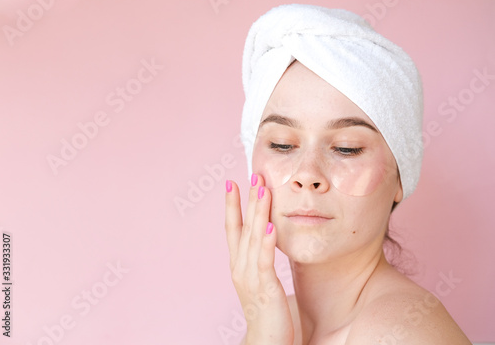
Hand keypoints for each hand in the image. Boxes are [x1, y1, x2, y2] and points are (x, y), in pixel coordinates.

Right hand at [225, 174, 293, 344]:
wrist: (265, 341)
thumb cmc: (265, 312)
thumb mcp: (258, 280)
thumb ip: (258, 259)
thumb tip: (264, 238)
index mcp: (238, 264)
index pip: (232, 229)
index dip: (231, 206)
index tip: (232, 183)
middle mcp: (240, 267)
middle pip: (242, 227)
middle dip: (247, 200)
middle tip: (252, 175)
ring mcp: (251, 277)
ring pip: (253, 238)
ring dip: (258, 212)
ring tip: (262, 189)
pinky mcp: (265, 287)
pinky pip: (265, 260)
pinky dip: (268, 241)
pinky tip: (272, 225)